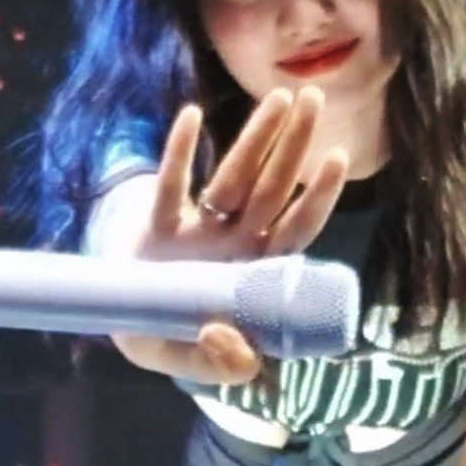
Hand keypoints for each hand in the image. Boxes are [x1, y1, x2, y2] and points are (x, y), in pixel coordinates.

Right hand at [130, 86, 349, 383]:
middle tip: (313, 99)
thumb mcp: (196, 366)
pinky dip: (179, 154)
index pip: (296, 231)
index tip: (339, 157)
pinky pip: (171, 187)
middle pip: (271, 189)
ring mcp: (198, 232)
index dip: (317, 197)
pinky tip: (190, 116)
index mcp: (253, 276)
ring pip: (232, 178)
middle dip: (293, 146)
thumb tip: (231, 346)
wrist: (126, 330)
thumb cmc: (174, 342)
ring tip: (279, 97)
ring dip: (254, 138)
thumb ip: (220, 368)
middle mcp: (233, 245)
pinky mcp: (158, 227)